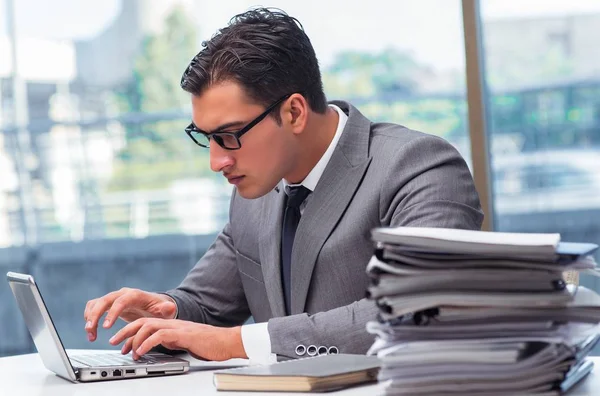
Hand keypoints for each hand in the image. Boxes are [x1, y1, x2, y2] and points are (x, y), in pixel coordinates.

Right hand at [84, 288, 176, 341]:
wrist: (155, 306)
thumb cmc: (160, 309)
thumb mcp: (166, 310)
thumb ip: (167, 309)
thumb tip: (169, 307)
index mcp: (135, 295)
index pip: (121, 301)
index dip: (112, 313)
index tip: (106, 327)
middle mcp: (123, 294)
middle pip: (105, 300)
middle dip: (95, 315)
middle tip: (90, 330)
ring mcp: (115, 299)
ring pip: (96, 303)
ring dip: (90, 318)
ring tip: (91, 335)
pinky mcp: (109, 305)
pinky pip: (94, 308)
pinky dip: (89, 318)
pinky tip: (91, 332)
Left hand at [109, 319, 246, 360]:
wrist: (227, 342)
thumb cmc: (210, 344)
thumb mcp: (184, 343)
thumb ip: (171, 341)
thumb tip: (157, 347)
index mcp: (171, 325)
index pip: (146, 323)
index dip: (130, 331)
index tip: (119, 342)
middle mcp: (172, 323)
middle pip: (142, 321)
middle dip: (125, 331)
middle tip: (113, 342)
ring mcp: (177, 327)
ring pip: (149, 325)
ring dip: (134, 338)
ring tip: (128, 351)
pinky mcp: (183, 334)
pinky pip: (160, 335)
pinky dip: (147, 343)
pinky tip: (142, 351)